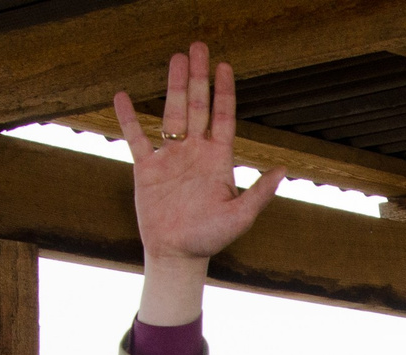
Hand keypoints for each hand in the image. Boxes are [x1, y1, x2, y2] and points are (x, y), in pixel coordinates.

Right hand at [117, 44, 283, 322]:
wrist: (178, 255)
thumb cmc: (211, 238)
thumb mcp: (240, 217)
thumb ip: (259, 193)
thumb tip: (283, 171)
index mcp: (218, 160)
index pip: (223, 118)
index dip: (224, 92)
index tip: (225, 66)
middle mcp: (195, 153)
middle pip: (196, 107)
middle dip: (197, 77)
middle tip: (198, 47)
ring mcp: (171, 158)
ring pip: (171, 114)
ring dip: (172, 86)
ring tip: (175, 59)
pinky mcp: (147, 168)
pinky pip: (136, 137)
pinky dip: (128, 118)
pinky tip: (123, 96)